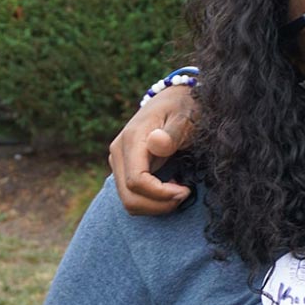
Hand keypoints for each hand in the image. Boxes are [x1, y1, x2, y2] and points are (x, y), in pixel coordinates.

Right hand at [107, 85, 200, 215]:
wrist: (173, 99)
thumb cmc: (183, 107)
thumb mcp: (184, 116)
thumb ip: (172, 132)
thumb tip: (156, 143)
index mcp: (132, 140)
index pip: (136, 181)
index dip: (160, 194)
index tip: (186, 190)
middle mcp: (118, 152)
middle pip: (129, 197)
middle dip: (158, 205)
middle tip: (185, 195)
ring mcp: (118, 161)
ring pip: (129, 200)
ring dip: (156, 205)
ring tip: (180, 191)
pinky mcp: (124, 168)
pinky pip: (132, 195)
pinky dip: (152, 200)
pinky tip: (172, 188)